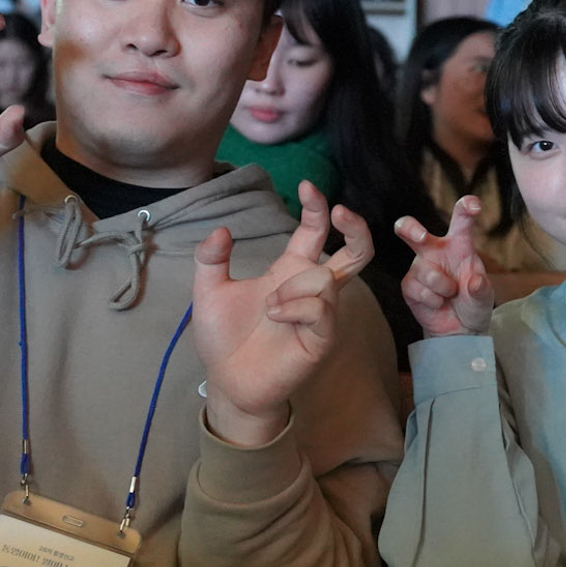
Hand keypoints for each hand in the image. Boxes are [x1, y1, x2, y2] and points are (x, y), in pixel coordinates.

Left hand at [192, 181, 371, 447]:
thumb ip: (211, 259)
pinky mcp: (322, 338)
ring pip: (327, 279)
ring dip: (293, 287)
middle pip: (355, 252)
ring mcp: (321, 313)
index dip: (316, 207)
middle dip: (356, 229)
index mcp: (290, 269)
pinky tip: (276, 315)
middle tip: (342, 212)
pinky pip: (321, 308)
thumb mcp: (208, 291)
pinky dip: (296, 306)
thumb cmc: (224, 337)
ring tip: (268, 307)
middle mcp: (312, 288)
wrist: (226, 381)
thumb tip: (221, 230)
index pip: (314, 230)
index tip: (307, 185)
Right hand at [395, 195, 494, 336]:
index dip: (465, 208)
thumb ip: (481, 290)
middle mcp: (435, 250)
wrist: (459, 328)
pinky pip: (417, 288)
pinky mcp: (409, 284)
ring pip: (425, 271)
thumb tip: (474, 282)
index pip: (461, 221)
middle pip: (412, 230)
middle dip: (409, 228)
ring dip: (442, 287)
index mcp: (459, 245)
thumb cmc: (473, 304)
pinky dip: (432, 300)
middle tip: (419, 236)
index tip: (473, 205)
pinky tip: (438, 303)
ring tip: (450, 295)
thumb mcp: (484, 298)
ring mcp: (420, 266)